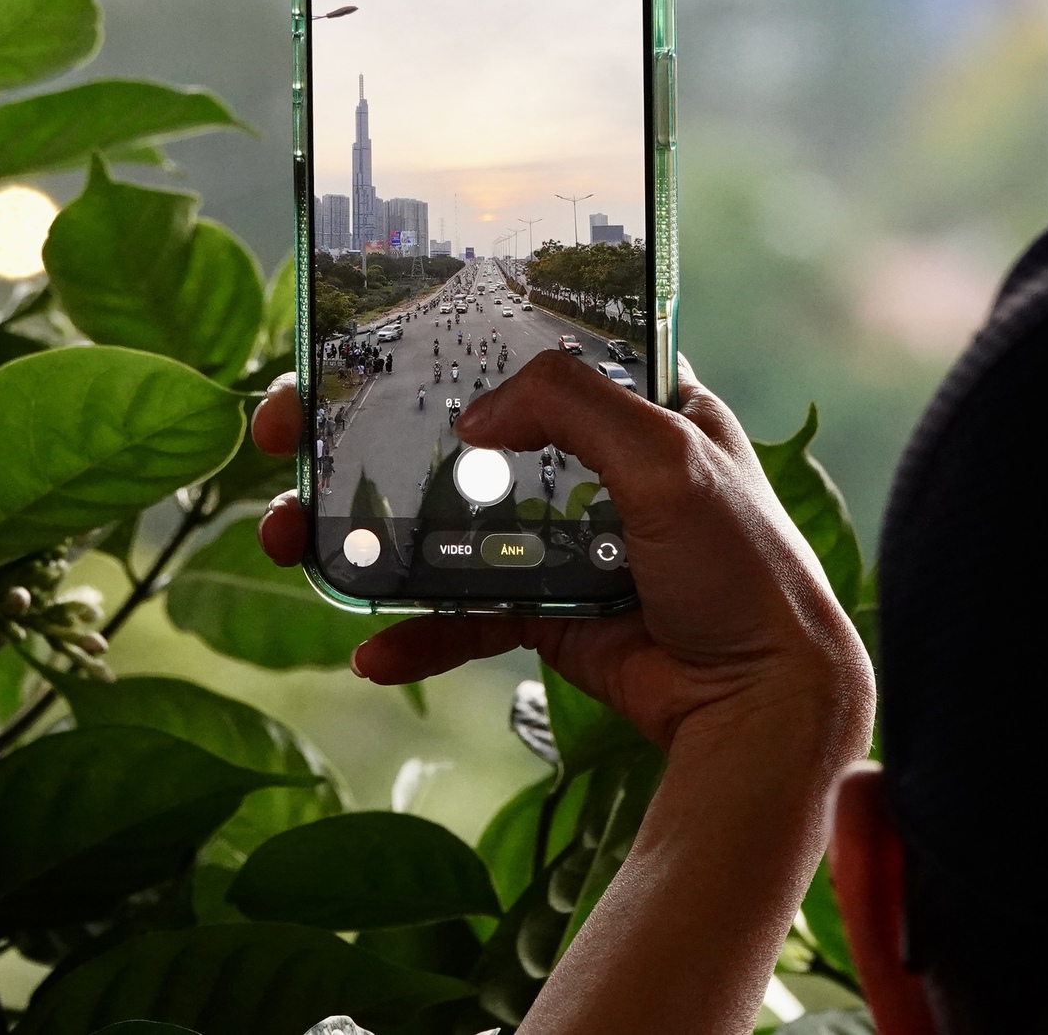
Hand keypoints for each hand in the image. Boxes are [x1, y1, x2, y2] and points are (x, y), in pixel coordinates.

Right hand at [250, 353, 871, 753]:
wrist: (763, 705)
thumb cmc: (744, 568)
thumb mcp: (671, 458)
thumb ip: (575, 406)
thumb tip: (475, 412)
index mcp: (632, 401)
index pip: (512, 347)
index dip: (429, 342)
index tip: (344, 349)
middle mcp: (589, 461)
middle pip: (451, 434)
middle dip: (359, 440)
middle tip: (284, 442)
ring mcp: (560, 538)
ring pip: (437, 523)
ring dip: (362, 535)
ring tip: (286, 542)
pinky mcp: (545, 610)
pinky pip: (460, 613)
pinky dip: (414, 629)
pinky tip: (371, 647)